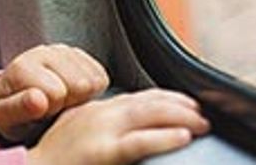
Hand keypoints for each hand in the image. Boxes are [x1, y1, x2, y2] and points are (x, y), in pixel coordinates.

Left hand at [0, 43, 109, 141]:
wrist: (15, 101)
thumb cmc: (11, 112)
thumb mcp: (7, 117)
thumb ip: (20, 108)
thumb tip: (38, 99)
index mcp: (22, 66)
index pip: (57, 92)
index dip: (52, 108)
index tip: (42, 110)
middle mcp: (43, 52)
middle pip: (81, 84)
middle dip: (70, 102)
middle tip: (54, 107)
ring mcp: (62, 51)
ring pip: (94, 79)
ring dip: (81, 96)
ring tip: (61, 100)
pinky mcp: (79, 55)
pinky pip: (101, 76)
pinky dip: (92, 90)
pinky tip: (72, 94)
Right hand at [25, 88, 210, 164]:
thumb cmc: (52, 161)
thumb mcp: (75, 134)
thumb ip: (100, 128)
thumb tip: (128, 134)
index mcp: (92, 109)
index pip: (137, 96)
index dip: (166, 97)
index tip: (187, 102)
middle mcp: (98, 113)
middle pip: (148, 101)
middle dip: (180, 105)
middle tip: (203, 113)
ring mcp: (100, 130)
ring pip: (150, 115)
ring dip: (181, 117)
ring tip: (202, 123)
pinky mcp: (102, 152)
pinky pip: (140, 142)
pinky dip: (164, 137)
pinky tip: (183, 137)